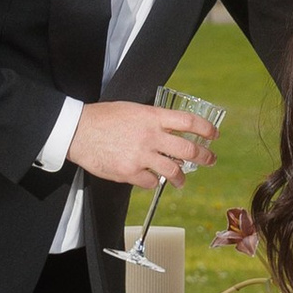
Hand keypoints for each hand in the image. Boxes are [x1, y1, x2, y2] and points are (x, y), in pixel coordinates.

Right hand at [68, 101, 217, 188]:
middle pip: (188, 149)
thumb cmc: (102, 118)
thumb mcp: (132, 109)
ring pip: (174, 171)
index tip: (214, 135)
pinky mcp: (130, 172)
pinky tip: (152, 180)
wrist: (78, 131)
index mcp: (152, 116)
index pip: (189, 121)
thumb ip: (152, 119)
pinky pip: (151, 183)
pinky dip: (154, 182)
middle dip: (205, 157)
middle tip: (210, 160)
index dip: (206, 129)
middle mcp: (151, 136)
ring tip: (182, 180)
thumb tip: (169, 128)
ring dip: (182, 177)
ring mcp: (141, 155)